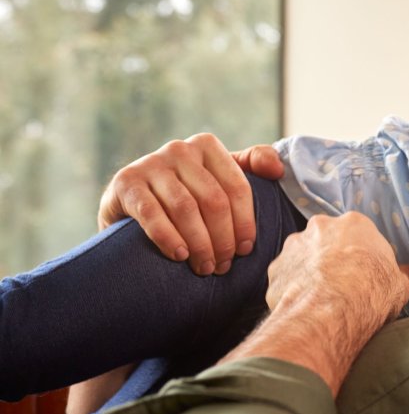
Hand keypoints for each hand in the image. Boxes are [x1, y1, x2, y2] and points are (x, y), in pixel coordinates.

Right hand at [98, 133, 284, 275]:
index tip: (246, 250)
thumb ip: (251, 166)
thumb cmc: (186, 192)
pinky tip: (180, 256)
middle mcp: (179, 149)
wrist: (128, 203)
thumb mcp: (219, 176)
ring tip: (205, 267)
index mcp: (206, 145)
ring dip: (199, 244)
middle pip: (213, 200)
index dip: (245, 223)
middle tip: (223, 266)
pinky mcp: (125, 183)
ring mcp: (150, 164)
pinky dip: (169, 238)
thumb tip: (277, 169)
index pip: (237, 187)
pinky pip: (152, 214)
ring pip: (186, 209)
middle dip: (222, 239)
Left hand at [265, 212, 408, 319]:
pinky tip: (303, 306)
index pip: (358, 234)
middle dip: (331, 258)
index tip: (365, 274)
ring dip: (309, 272)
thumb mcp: (401, 284)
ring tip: (320, 299)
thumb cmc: (371, 291)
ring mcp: (293, 247)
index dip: (362, 255)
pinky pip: (285, 277)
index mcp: (354, 223)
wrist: (330, 312)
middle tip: (341, 285)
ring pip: (302, 257)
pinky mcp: (275, 270)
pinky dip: (292, 288)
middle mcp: (320, 227)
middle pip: (327, 240)